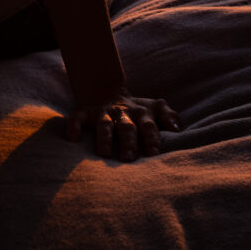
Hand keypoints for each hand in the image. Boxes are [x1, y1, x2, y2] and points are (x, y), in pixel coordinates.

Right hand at [64, 95, 179, 160]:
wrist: (110, 91)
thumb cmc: (139, 110)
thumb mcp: (156, 107)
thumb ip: (169, 116)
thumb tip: (177, 129)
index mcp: (142, 113)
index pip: (149, 126)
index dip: (151, 138)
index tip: (154, 153)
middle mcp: (123, 113)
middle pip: (127, 127)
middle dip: (129, 142)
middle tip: (129, 159)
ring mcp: (104, 112)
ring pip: (104, 124)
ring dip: (104, 137)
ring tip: (104, 153)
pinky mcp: (86, 112)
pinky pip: (78, 117)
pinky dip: (74, 126)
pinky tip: (73, 138)